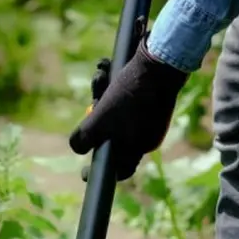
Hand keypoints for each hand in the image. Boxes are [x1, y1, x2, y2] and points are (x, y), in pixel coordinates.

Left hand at [70, 40, 187, 180]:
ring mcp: (150, 117)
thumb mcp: (100, 122)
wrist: (160, 64)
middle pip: (111, 133)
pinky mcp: (152, 94)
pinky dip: (114, 79)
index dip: (100, 170)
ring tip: (101, 72)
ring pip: (115, 108)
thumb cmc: (129, 97)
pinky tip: (107, 64)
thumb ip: (86, 139)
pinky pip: (125, 91)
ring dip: (102, 88)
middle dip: (96, 111)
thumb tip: (78, 147)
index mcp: (137, 148)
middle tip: (94, 96)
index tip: (85, 174)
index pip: (119, 170)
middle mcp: (145, 137)